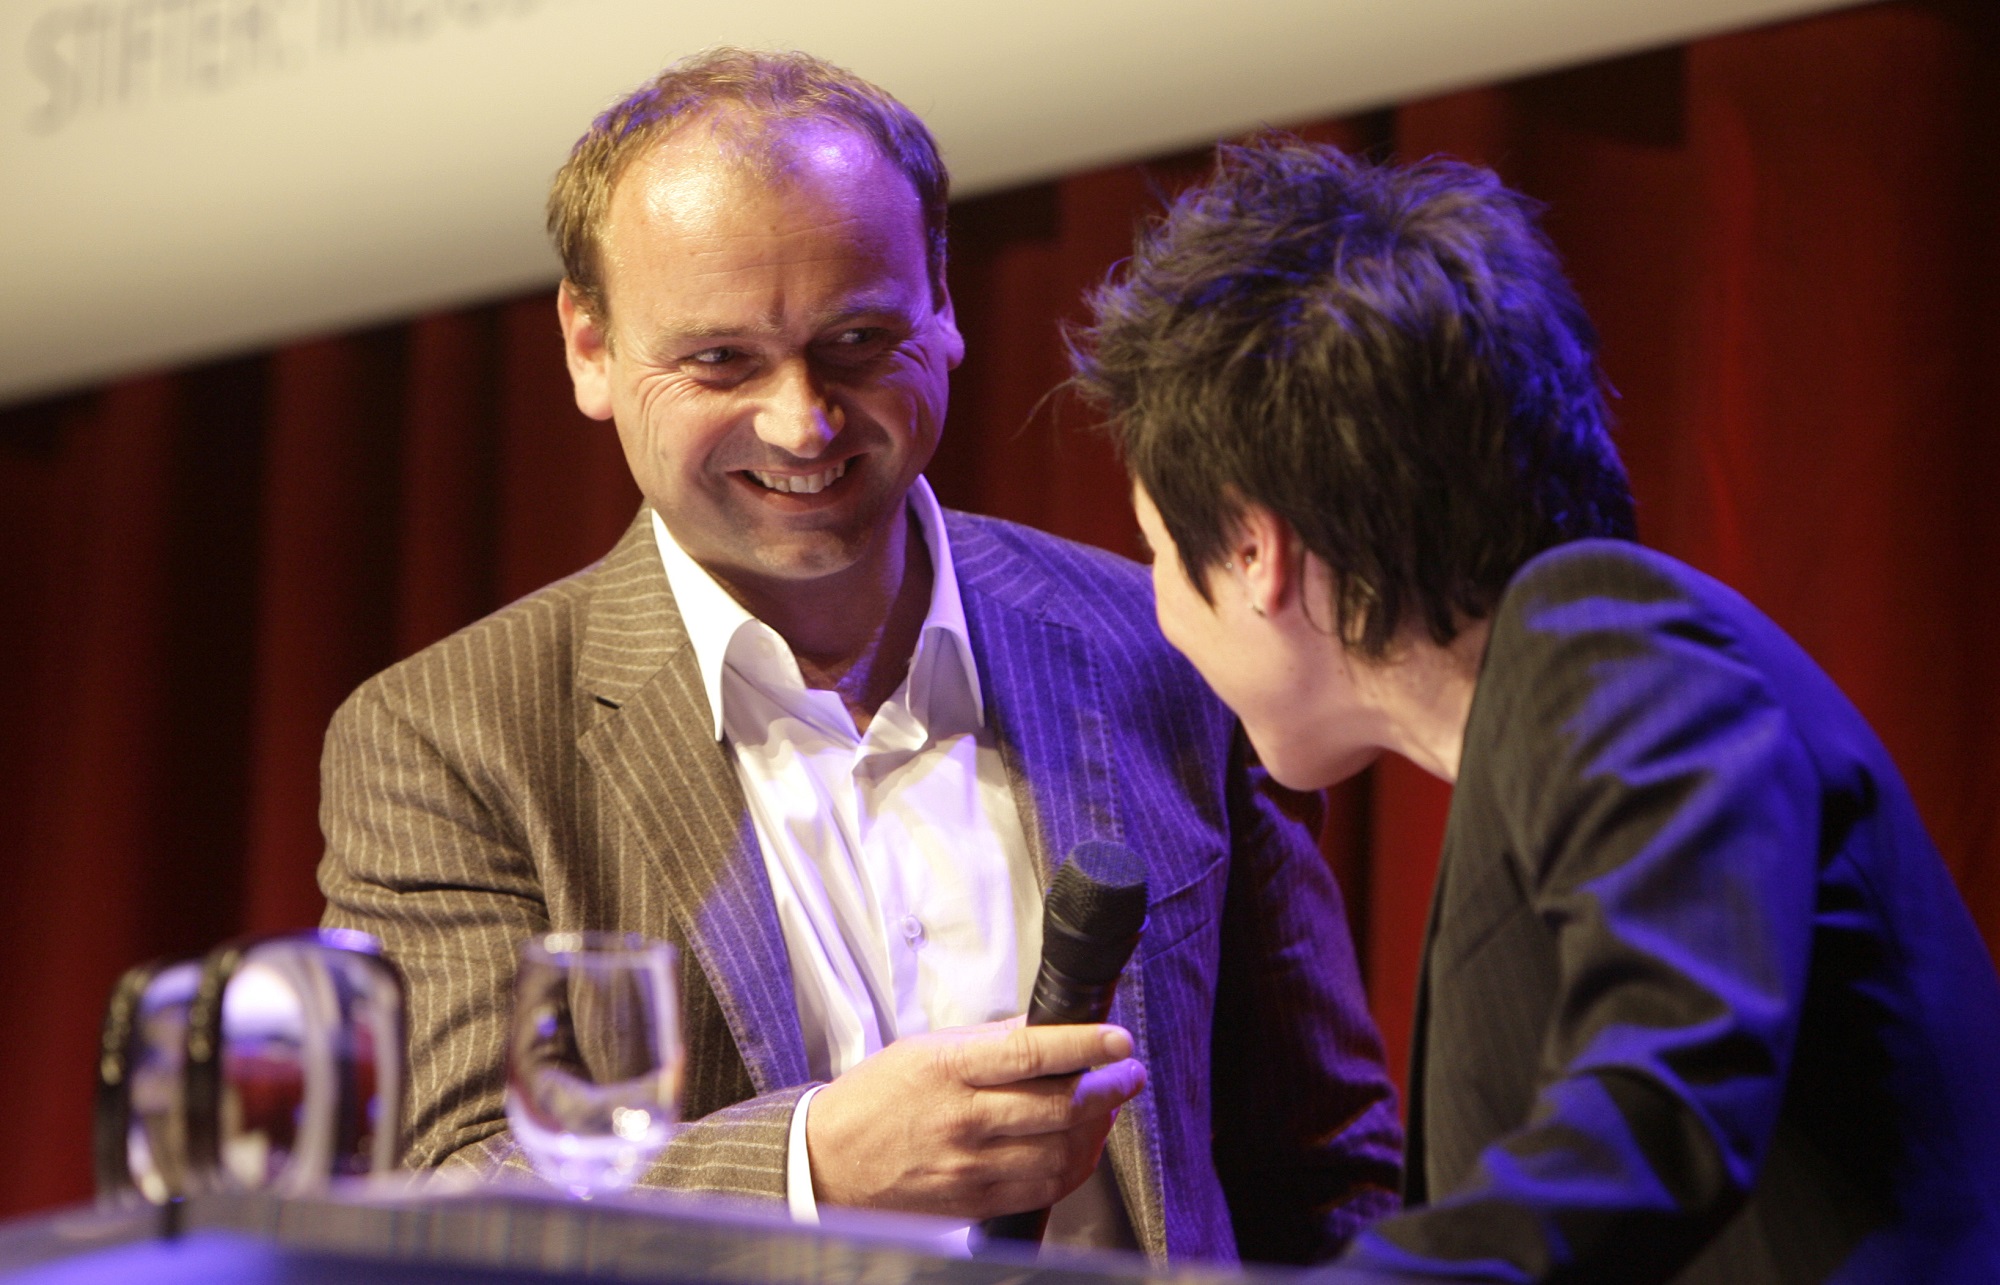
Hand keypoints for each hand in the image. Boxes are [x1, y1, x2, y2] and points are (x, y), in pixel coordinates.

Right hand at [803, 1019, 1146, 1218]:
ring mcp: (971, 1166)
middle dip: (1108, 1088)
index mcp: (948, 1069)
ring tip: (1108, 1107)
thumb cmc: (876, 1098)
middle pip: (1057, 1106)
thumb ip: (989, 1039)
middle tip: (1128, 1073)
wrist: (829, 1161)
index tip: (1118, 1039)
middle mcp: (962, 1119)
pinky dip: (1074, 1166)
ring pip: (1059, 1151)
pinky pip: (1043, 1187)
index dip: (1084, 1045)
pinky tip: (1082, 1146)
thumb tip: (1046, 1024)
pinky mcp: (976, 1201)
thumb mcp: (925, 1049)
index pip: (1031, 1053)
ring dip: (1097, 1128)